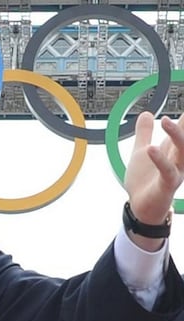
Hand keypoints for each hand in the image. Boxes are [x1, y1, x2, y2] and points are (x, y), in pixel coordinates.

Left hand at [123, 111, 183, 246]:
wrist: (140, 207)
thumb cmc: (145, 180)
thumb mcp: (141, 151)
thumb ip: (144, 133)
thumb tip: (147, 113)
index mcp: (173, 149)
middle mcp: (179, 158)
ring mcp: (176, 171)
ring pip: (183, 151)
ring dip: (176, 136)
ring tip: (166, 121)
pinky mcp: (167, 184)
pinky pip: (167, 171)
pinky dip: (160, 159)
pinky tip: (151, 148)